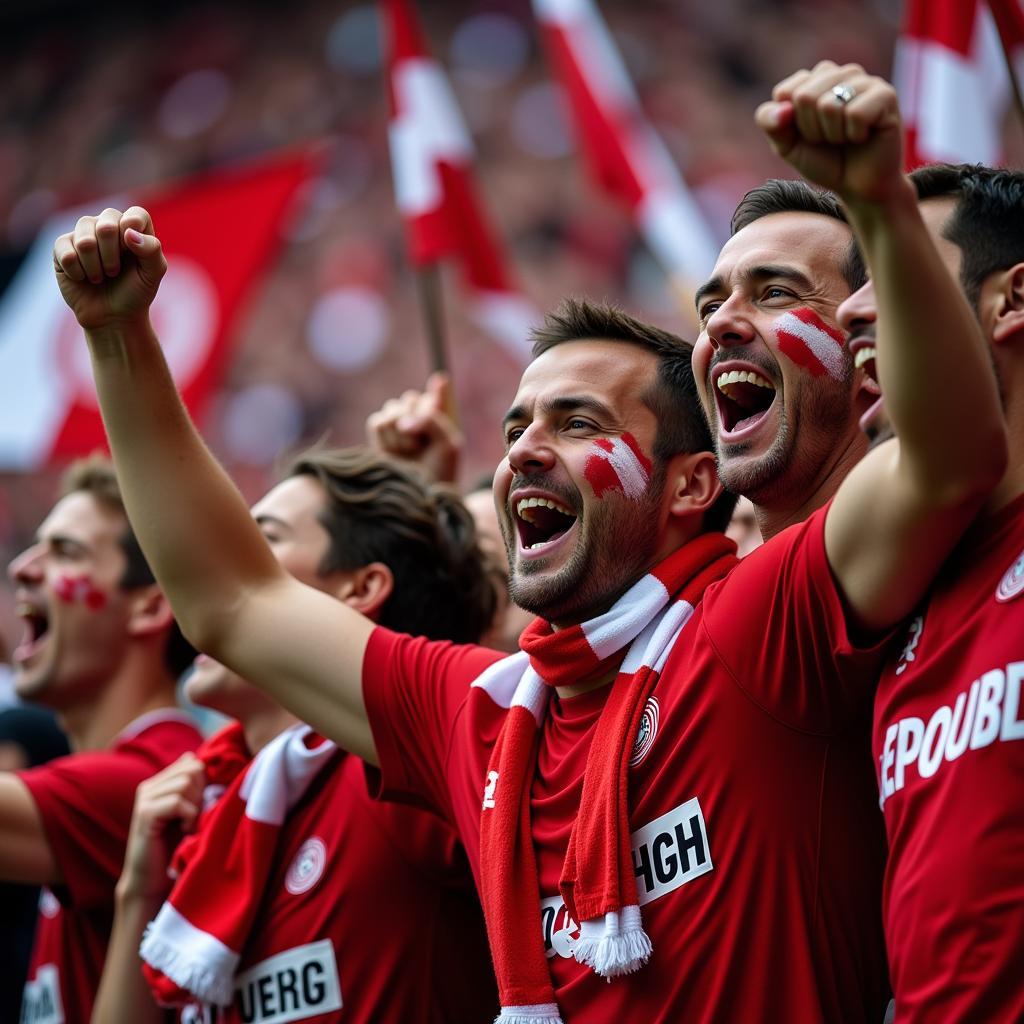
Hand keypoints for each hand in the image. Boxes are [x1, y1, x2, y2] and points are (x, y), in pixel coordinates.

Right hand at [53, 206, 165, 330]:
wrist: (113, 315)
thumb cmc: (136, 292)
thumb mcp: (153, 273)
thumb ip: (151, 249)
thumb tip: (127, 231)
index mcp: (132, 226)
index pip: (135, 215)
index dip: (134, 237)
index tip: (132, 254)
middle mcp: (107, 223)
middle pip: (106, 226)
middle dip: (113, 258)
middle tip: (115, 272)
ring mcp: (83, 233)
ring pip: (85, 241)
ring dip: (96, 268)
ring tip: (101, 277)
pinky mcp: (62, 246)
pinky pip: (66, 254)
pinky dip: (79, 272)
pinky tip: (83, 277)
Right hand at [118, 752, 205, 900]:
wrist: (152, 878)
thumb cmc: (175, 843)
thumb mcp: (188, 809)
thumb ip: (191, 785)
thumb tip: (194, 757)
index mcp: (159, 781)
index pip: (193, 763)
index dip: (205, 784)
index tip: (199, 807)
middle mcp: (149, 786)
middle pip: (193, 770)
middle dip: (201, 794)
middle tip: (192, 817)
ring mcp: (145, 798)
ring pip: (186, 784)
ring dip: (195, 807)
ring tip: (187, 825)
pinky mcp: (145, 813)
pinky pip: (178, 802)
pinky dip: (189, 817)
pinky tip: (184, 831)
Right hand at [365, 372, 462, 482]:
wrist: (423, 494)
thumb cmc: (440, 469)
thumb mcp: (448, 444)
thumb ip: (431, 422)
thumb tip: (402, 422)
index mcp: (438, 413)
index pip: (434, 392)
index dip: (433, 406)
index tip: (436, 416)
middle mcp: (416, 414)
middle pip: (409, 398)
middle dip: (417, 421)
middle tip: (424, 445)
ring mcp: (396, 424)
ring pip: (392, 408)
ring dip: (403, 434)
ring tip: (411, 452)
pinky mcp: (379, 436)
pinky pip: (377, 422)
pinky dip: (388, 439)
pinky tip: (396, 454)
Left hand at [755, 61, 906, 206]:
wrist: (857, 186)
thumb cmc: (824, 161)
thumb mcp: (787, 145)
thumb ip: (771, 123)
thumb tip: (782, 108)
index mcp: (814, 79)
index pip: (785, 92)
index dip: (791, 124)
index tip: (807, 135)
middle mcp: (840, 73)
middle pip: (805, 97)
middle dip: (812, 130)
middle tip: (829, 139)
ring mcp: (865, 81)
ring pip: (829, 105)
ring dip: (833, 134)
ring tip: (846, 138)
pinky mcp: (886, 94)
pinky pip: (855, 113)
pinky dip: (854, 135)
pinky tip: (864, 136)